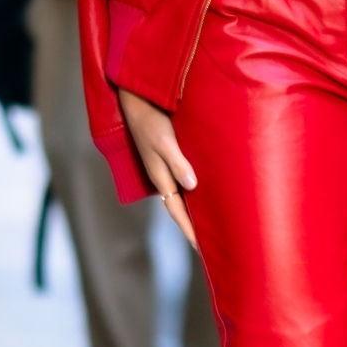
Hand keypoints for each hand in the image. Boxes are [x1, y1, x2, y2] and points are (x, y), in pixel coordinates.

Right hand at [118, 89, 198, 247]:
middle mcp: (161, 175)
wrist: (137, 98)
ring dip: (192, 210)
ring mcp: (163, 166)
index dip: (189, 229)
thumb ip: (178, 163)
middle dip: (191, 226)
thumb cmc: (152, 118)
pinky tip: (202, 192)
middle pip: (179, 208)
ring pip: (180, 195)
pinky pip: (181, 180)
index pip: (177, 210)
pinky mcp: (168, 155)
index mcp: (160, 176)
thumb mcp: (165, 141)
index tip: (201, 248)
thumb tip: (192, 187)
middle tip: (208, 243)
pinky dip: (191, 192)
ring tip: (209, 223)